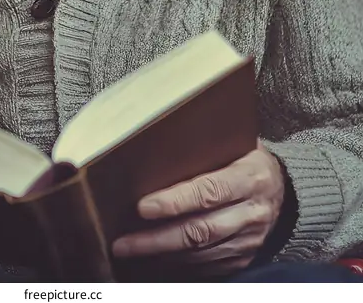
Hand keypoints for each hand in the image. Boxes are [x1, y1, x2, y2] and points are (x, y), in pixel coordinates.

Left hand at [112, 141, 285, 276]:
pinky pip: (210, 266)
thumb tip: (158, 144)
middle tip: (124, 242)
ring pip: (201, 252)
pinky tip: (155, 259)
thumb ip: (206, 147)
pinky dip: (180, 265)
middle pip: (200, 230)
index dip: (174, 201)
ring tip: (130, 250)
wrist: (286, 190)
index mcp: (250, 176)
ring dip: (162, 254)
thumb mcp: (236, 144)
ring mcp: (250, 238)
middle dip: (157, 239)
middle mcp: (252, 211)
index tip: (142, 207)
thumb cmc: (246, 158)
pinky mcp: (246, 257)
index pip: (208, 191)